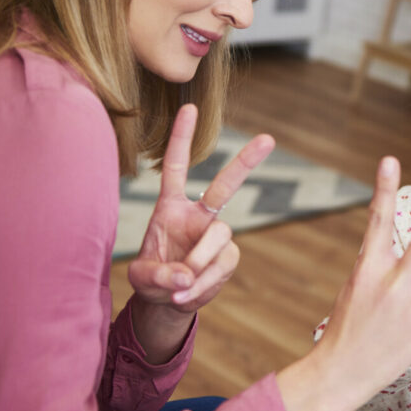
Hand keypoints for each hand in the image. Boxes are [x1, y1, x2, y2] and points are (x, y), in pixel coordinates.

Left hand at [127, 104, 273, 313]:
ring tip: (180, 287)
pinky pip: (222, 266)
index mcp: (170, 207)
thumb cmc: (152, 280)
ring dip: (199, 261)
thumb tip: (186, 275)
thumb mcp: (141, 278)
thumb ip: (158, 275)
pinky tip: (188, 294)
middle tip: (269, 139)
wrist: (168, 303)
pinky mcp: (228, 258)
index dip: (181, 138)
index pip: (176, 167)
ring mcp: (216, 236)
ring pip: (220, 236)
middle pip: (225, 185)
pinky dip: (205, 284)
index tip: (190, 107)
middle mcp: (198, 216)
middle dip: (246, 161)